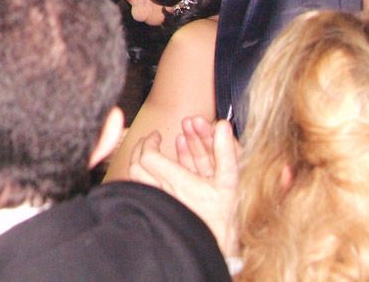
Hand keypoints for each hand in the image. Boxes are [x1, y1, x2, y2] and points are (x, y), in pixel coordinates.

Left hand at [125, 117, 240, 256]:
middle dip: (142, 149)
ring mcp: (161, 202)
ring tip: (154, 152)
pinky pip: (148, 189)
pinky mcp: (161, 209)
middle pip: (137, 166)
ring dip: (143, 162)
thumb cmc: (226, 215)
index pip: (149, 156)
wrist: (220, 245)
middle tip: (150, 141)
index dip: (150, 142)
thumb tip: (222, 124)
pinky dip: (150, 176)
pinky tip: (161, 169)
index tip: (156, 135)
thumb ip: (226, 152)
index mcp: (178, 183)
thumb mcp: (231, 181)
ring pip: (138, 178)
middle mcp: (164, 193)